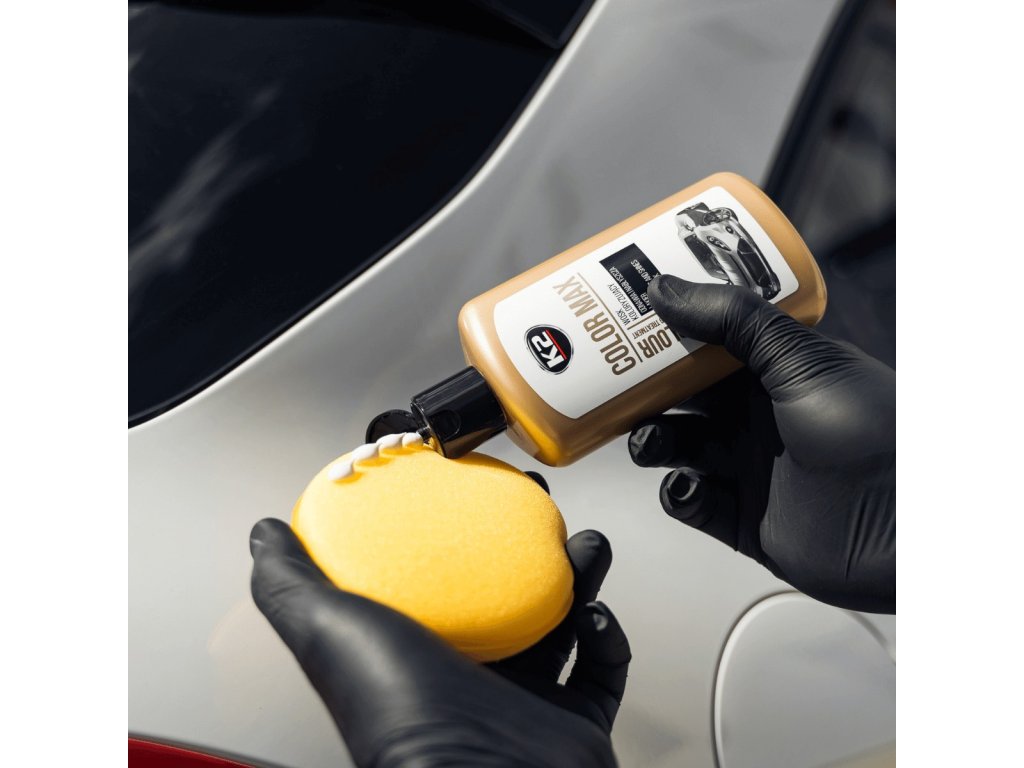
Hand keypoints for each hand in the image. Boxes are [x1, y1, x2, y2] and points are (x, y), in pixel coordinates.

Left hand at [250, 516, 630, 767]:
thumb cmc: (402, 719)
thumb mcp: (328, 628)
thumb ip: (289, 582)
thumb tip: (264, 534)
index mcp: (416, 652)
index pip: (439, 576)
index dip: (457, 530)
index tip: (475, 486)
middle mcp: (469, 677)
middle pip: (505, 594)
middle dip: (528, 545)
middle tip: (540, 509)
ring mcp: (524, 701)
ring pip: (561, 624)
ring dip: (577, 578)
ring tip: (585, 548)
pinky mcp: (571, 725)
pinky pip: (600, 672)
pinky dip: (607, 640)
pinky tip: (597, 615)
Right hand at [628, 274, 894, 612]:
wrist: (907, 530)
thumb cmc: (873, 434)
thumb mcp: (800, 361)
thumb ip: (736, 320)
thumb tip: (666, 287)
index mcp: (775, 371)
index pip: (708, 344)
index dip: (667, 332)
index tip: (627, 319)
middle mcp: (759, 417)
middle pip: (682, 398)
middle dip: (644, 392)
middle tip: (609, 383)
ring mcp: (750, 468)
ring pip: (679, 449)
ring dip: (654, 442)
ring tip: (647, 440)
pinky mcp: (744, 519)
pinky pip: (692, 503)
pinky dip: (680, 495)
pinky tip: (686, 487)